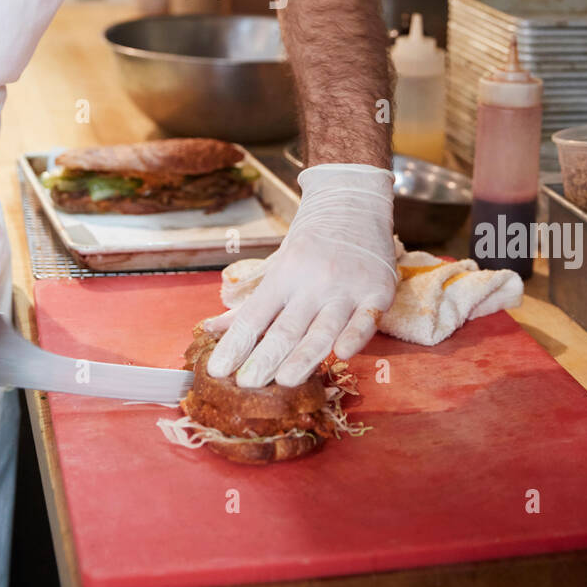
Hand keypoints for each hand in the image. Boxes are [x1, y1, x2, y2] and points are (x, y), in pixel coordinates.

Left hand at [201, 163, 396, 387]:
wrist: (353, 202)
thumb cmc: (311, 242)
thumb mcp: (277, 266)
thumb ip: (250, 305)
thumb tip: (209, 329)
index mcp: (284, 275)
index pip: (254, 317)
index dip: (235, 345)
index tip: (218, 370)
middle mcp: (313, 281)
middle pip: (285, 328)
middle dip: (264, 359)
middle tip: (247, 385)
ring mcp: (346, 287)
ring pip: (323, 329)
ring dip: (303, 357)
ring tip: (284, 381)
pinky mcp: (377, 291)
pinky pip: (366, 320)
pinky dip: (355, 336)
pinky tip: (343, 354)